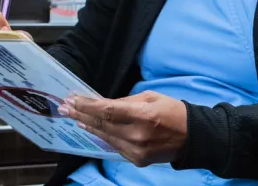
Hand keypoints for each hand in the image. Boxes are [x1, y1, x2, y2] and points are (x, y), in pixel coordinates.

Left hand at [60, 90, 187, 166]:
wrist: (193, 137)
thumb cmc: (174, 111)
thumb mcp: (152, 97)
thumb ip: (127, 101)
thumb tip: (105, 104)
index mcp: (143, 116)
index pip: (107, 111)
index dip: (87, 106)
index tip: (72, 100)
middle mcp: (137, 135)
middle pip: (102, 125)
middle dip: (81, 115)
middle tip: (65, 108)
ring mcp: (136, 151)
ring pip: (105, 137)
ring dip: (89, 127)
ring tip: (75, 118)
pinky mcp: (136, 160)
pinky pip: (115, 146)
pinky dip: (104, 137)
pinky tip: (93, 130)